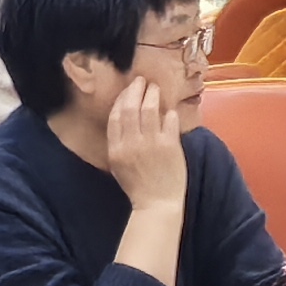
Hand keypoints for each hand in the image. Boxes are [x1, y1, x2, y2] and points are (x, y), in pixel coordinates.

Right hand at [101, 72, 190, 204]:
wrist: (157, 204)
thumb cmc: (138, 185)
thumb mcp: (119, 164)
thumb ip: (119, 142)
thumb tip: (124, 117)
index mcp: (116, 149)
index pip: (115, 116)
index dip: (122, 99)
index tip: (127, 89)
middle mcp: (131, 144)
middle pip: (130, 108)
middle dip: (135, 90)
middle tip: (141, 81)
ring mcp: (151, 144)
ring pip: (150, 109)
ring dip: (152, 95)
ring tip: (155, 88)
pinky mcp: (170, 146)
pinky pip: (169, 121)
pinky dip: (169, 112)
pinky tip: (170, 109)